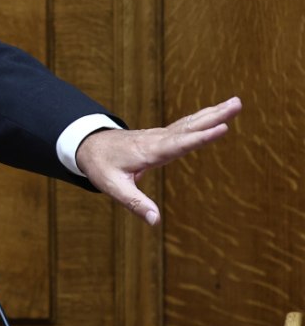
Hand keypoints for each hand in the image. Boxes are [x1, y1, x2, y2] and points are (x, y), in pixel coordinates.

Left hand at [76, 96, 241, 225]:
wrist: (88, 145)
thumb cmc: (100, 166)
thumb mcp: (113, 187)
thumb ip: (135, 204)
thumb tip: (155, 222)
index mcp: (149, 151)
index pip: (178, 144)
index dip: (200, 138)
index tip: (222, 128)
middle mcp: (157, 139)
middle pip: (190, 127)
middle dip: (214, 116)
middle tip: (238, 104)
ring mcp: (160, 135)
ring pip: (190, 123)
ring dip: (213, 113)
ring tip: (236, 103)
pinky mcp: (161, 136)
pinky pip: (186, 125)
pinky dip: (203, 118)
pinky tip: (216, 113)